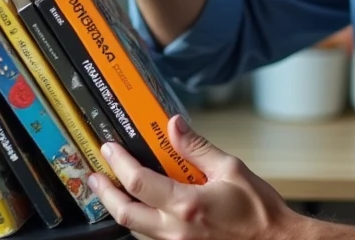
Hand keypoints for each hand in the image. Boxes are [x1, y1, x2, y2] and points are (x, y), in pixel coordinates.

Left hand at [90, 114, 308, 239]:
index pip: (138, 182)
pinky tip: (142, 209)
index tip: (109, 149)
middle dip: (104, 192)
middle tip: (95, 175)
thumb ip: (197, 147)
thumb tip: (174, 125)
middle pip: (124, 213)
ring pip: (134, 229)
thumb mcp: (230, 168)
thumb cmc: (259, 211)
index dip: (118, 163)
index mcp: (187, 204)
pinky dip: (140, 223)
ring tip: (114, 190)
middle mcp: (176, 230)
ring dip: (121, 208)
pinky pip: (150, 239)